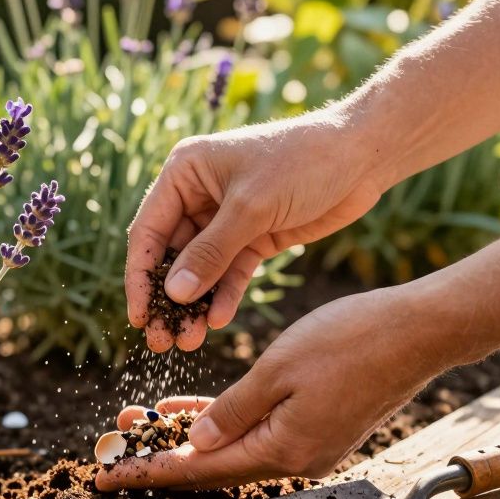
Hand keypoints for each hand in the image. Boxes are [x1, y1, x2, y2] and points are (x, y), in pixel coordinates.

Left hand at [97, 287, 453, 490]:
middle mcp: (295, 459)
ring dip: (189, 434)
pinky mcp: (320, 427)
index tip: (108, 475)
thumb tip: (196, 441)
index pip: (199, 470)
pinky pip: (257, 432)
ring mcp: (310, 446)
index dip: (150, 470)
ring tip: (142, 418)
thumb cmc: (351, 341)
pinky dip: (225, 422)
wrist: (419, 332)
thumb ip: (233, 408)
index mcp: (282, 450)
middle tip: (115, 439)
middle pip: (212, 465)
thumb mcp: (278, 368)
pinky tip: (195, 408)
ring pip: (233, 447)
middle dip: (160, 451)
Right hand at [126, 110, 389, 351]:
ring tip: (190, 341)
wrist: (361, 156)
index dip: (140, 276)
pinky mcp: (254, 237)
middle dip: (167, 299)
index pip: (148, 231)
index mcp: (184, 173)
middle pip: (170, 256)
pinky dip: (225, 296)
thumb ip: (211, 253)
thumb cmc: (301, 162)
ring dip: (194, 305)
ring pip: (200, 270)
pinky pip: (230, 273)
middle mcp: (198, 195)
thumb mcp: (251, 207)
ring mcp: (226, 218)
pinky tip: (219, 321)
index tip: (138, 316)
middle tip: (160, 340)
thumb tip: (174, 294)